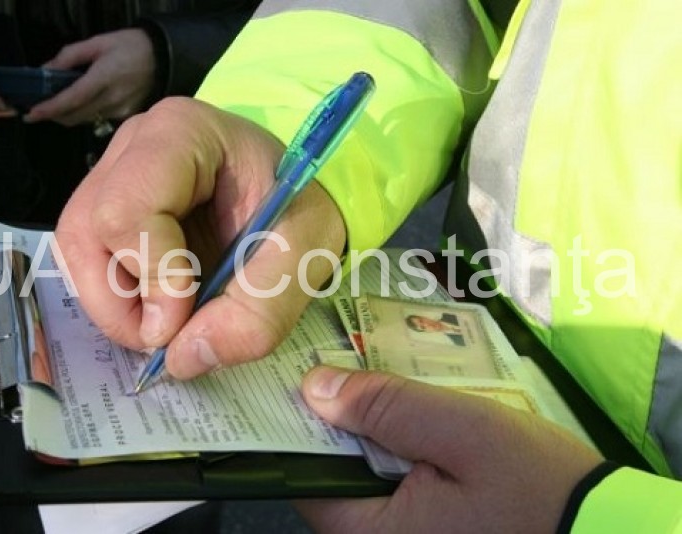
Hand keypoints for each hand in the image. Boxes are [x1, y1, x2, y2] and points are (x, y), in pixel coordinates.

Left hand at [23, 29, 155, 125]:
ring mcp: (121, 111)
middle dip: (54, 115)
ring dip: (68, 115)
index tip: (31, 114)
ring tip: (58, 104)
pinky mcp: (126, 116)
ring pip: (86, 120)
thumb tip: (46, 70)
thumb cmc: (129, 46)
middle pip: (75, 116)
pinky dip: (86, 112)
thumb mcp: (98, 42)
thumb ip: (70, 56)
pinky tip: (85, 102)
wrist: (162, 58)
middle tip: (37, 110)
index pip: (73, 98)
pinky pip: (99, 118)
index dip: (51, 108)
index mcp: (104, 76)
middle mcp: (113, 98)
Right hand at [55, 98, 346, 378]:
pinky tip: (158, 305)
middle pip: (86, 231)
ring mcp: (111, 174)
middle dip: (121, 303)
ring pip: (77, 250)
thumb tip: (183, 358)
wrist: (291, 195)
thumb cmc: (297, 208)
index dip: (151, 276)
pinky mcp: (104, 206)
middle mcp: (132, 147)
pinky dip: (116, 299)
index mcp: (181, 134)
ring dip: (115, 306)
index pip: (128, 209)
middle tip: (170, 335)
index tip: (185, 320)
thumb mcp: (304, 257)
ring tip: (167, 323)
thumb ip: (258, 312)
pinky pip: (86, 261)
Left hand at [295, 367, 603, 532]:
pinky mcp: (424, 527)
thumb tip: (315, 387)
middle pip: (330, 471)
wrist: (605, 531)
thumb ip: (388, 409)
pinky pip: (393, 482)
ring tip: (383, 378)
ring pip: (362, 474)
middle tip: (347, 360)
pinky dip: (398, 446)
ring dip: (372, 427)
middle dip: (340, 417)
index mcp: (372, 532)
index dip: (297, 422)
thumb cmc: (541, 489)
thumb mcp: (465, 433)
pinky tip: (415, 413)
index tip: (300, 373)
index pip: (303, 475)